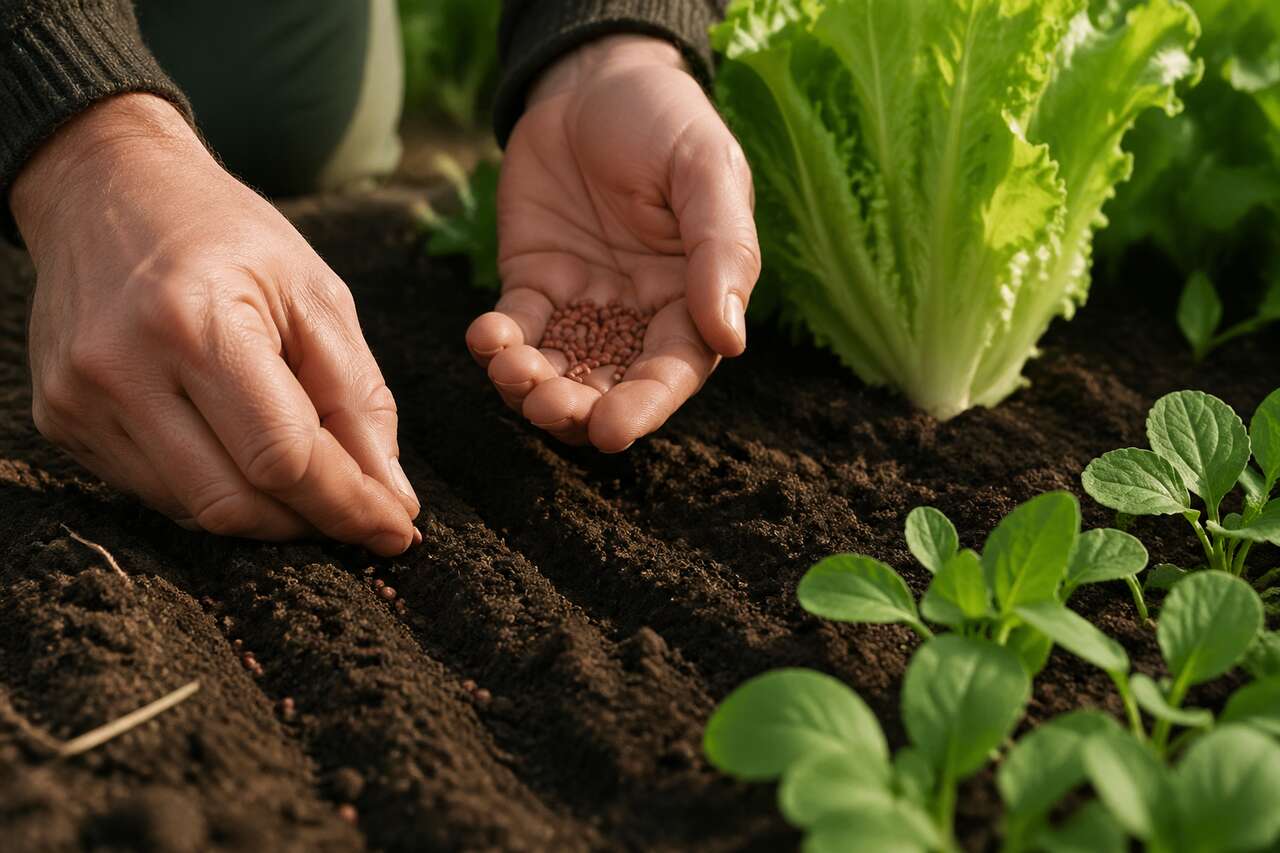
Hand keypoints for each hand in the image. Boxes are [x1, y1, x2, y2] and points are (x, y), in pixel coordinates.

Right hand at [11, 94, 419, 554]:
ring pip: (195, 511)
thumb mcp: (316, 294)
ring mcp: (79, 401)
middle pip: (235, 502)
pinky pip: (156, 493)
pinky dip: (217, 493)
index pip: (283, 456)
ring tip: (312, 488)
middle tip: (362, 518)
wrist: (107, 189)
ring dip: (267, 518)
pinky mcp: (60, 421)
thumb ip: (358, 399)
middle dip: (312, 523)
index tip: (398, 528)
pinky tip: (246, 462)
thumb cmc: (229, 235)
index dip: (348, 505)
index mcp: (196, 322)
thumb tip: (391, 497)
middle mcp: (122, 367)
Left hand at [466, 35, 759, 450]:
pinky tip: (486, 336)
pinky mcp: (534, 284)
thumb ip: (721, 251)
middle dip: (577, 408)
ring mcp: (583, 304)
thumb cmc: (666, 120)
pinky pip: (516, 329)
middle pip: (610, 386)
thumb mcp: (706, 171)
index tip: (612, 431)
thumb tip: (730, 339)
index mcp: (692, 299)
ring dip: (531, 386)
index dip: (645, 406)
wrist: (595, 78)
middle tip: (547, 405)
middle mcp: (638, 316)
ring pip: (558, 370)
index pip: (673, 371)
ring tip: (510, 372)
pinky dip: (497, 344)